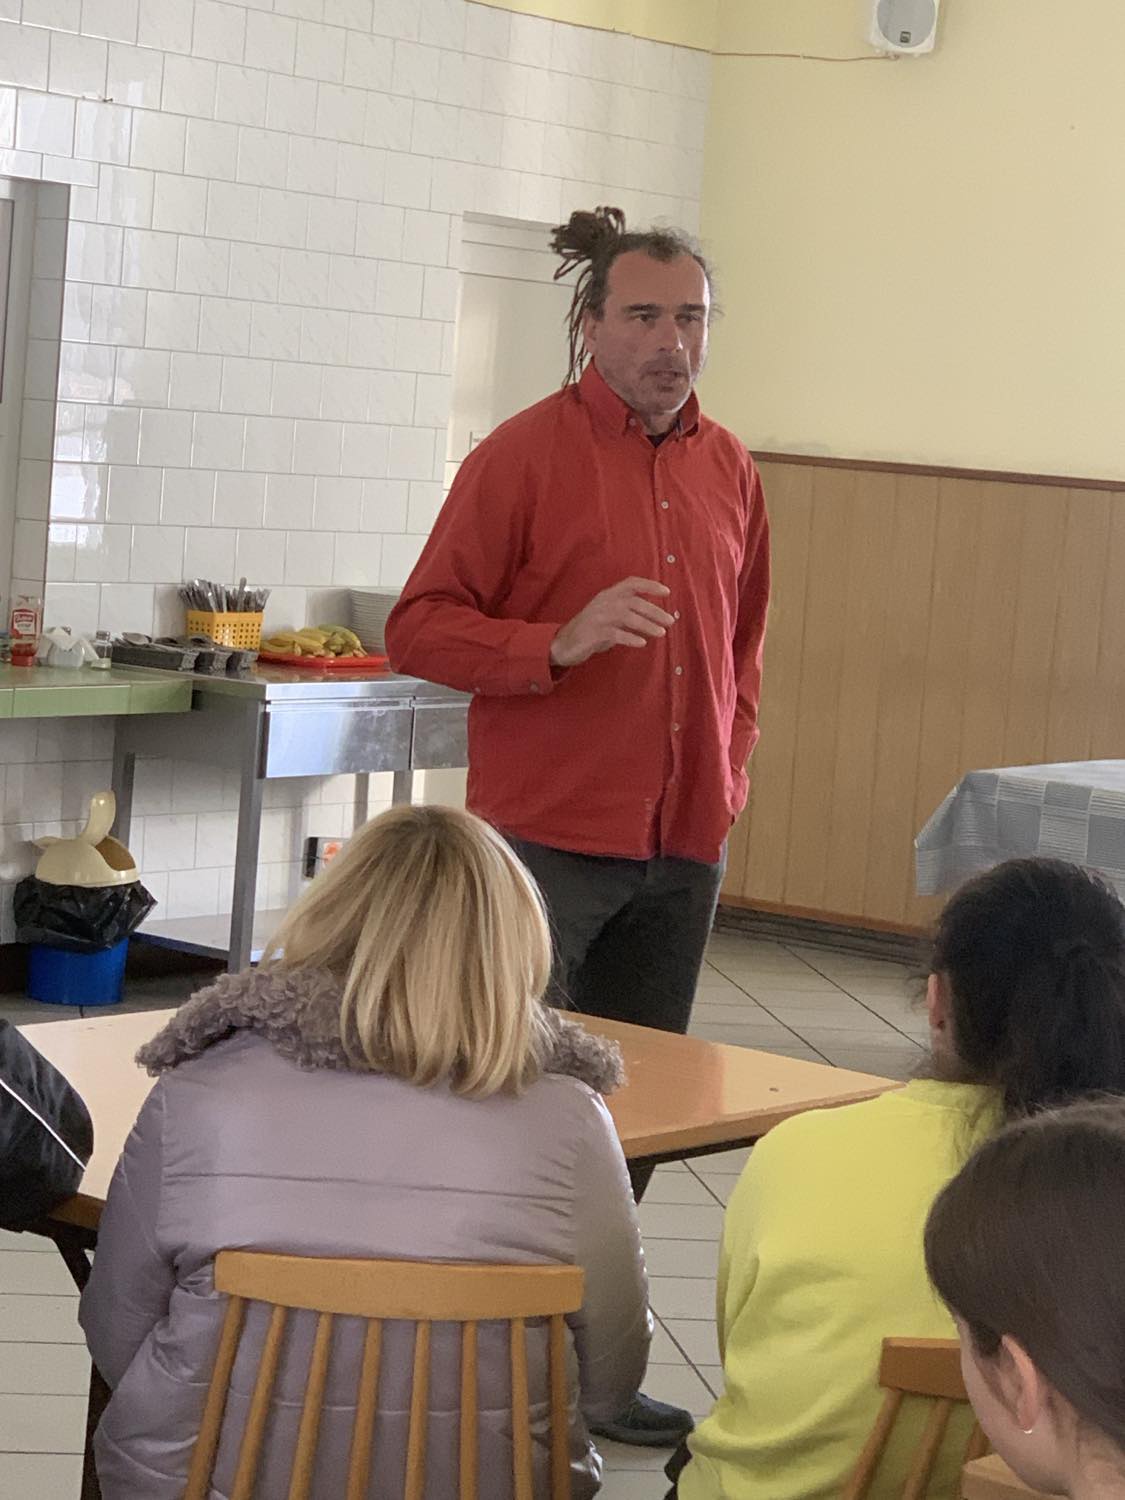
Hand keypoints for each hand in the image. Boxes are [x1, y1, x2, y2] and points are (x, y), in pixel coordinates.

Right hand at [549, 577, 673, 668]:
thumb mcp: (609, 616)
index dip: (650, 585)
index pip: (631, 583)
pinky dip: (630, 638)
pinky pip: (615, 634)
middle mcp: (603, 602)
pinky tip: (642, 643)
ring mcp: (597, 617)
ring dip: (646, 624)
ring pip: (627, 616)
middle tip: (670, 621)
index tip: (667, 592)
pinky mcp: (593, 633)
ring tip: (661, 633)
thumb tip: (654, 617)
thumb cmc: (590, 631)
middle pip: (633, 601)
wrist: (563, 644)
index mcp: (608, 595)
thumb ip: (627, 613)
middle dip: (654, 611)